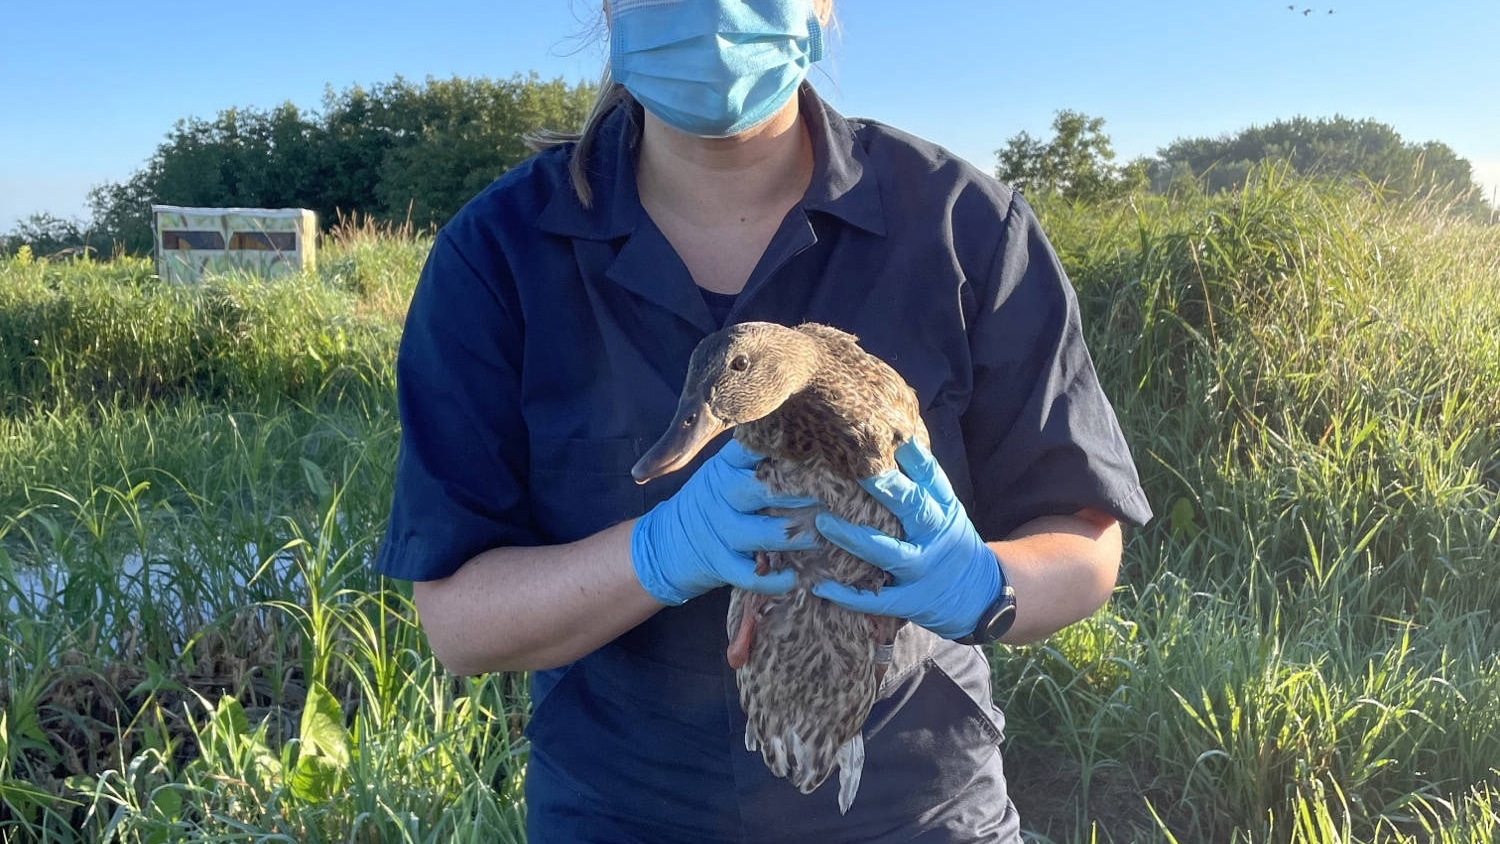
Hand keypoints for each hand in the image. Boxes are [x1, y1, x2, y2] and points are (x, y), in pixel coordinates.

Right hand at [631, 439, 818, 605]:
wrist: (666, 542)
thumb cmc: (713, 501)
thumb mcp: (724, 472)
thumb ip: (755, 458)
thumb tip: (805, 438)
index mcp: (725, 467)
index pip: (752, 448)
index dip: (783, 446)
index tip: (815, 445)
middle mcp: (722, 494)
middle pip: (763, 489)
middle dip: (801, 492)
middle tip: (834, 494)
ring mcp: (720, 530)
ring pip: (761, 533)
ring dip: (794, 536)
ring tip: (821, 536)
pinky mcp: (720, 563)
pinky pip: (749, 575)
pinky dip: (773, 579)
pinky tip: (794, 577)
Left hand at [811, 440, 1002, 639]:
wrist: (984, 599)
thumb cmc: (953, 547)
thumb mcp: (949, 514)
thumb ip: (925, 488)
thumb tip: (892, 445)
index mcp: (945, 510)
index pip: (931, 478)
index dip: (913, 457)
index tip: (892, 436)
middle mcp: (936, 536)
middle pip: (913, 507)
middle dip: (887, 487)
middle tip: (857, 468)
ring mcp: (924, 570)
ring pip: (888, 552)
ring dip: (854, 538)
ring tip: (822, 522)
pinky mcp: (912, 601)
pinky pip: (877, 599)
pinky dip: (848, 595)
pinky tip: (821, 586)